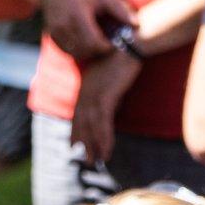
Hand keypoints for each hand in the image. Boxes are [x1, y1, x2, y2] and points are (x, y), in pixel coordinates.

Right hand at [35, 0, 133, 60]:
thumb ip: (120, 10)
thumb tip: (137, 25)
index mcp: (78, 16)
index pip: (94, 43)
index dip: (106, 47)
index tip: (112, 43)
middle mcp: (64, 26)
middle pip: (85, 51)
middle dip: (98, 51)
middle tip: (107, 45)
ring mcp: (56, 32)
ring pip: (76, 53)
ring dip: (88, 52)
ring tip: (97, 42)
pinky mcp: (52, 36)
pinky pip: (67, 51)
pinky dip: (78, 50)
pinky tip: (86, 41)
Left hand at [71, 48, 140, 165]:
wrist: (130, 42)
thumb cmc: (124, 54)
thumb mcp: (111, 73)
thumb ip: (108, 88)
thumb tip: (110, 101)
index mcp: (87, 86)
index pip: (78, 113)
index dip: (75, 130)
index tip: (73, 146)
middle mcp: (87, 91)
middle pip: (81, 122)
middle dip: (83, 143)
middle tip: (86, 161)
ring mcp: (94, 94)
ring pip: (91, 126)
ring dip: (93, 145)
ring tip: (95, 161)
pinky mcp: (105, 96)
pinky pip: (103, 123)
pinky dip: (103, 139)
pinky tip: (106, 151)